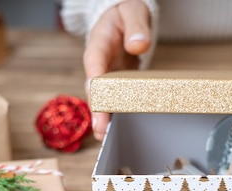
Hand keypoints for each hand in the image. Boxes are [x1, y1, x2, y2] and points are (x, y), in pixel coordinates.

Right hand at [84, 0, 149, 139]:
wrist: (123, 17)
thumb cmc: (126, 13)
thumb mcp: (132, 12)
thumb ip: (136, 27)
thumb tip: (138, 46)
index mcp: (98, 43)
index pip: (94, 64)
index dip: (95, 85)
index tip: (98, 102)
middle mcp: (98, 63)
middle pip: (94, 88)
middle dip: (97, 110)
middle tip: (101, 131)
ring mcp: (105, 74)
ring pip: (102, 98)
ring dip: (103, 117)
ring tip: (106, 137)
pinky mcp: (115, 83)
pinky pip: (114, 100)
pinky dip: (115, 114)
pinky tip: (119, 130)